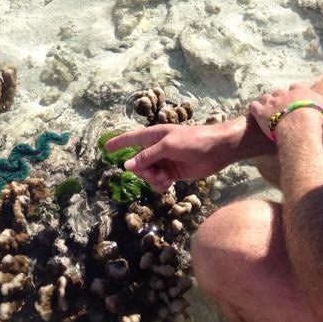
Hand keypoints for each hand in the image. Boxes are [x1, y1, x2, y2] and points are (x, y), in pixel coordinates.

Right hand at [104, 122, 233, 192]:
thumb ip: (147, 156)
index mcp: (153, 136)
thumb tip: (128, 166)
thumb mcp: (168, 146)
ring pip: (147, 175)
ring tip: (166, 179)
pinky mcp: (172, 173)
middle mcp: (156, 148)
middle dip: (143, 172)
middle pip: (137, 164)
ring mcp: (164, 161)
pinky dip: (160, 185)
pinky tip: (169, 184)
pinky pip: (157, 182)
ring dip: (153, 180)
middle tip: (156, 173)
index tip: (105, 148)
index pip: (131, 139)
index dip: (118, 143)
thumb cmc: (194, 141)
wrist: (218, 150)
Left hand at [248, 84, 322, 141]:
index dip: (296, 93)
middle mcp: (285, 94)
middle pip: (280, 92)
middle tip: (282, 106)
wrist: (300, 126)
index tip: (298, 98)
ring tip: (268, 108)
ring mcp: (272, 102)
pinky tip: (254, 111)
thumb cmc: (317, 118)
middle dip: (280, 97)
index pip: (297, 87)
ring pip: (266, 97)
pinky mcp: (261, 112)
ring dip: (267, 102)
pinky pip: (254, 106)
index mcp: (301, 91)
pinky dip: (253, 108)